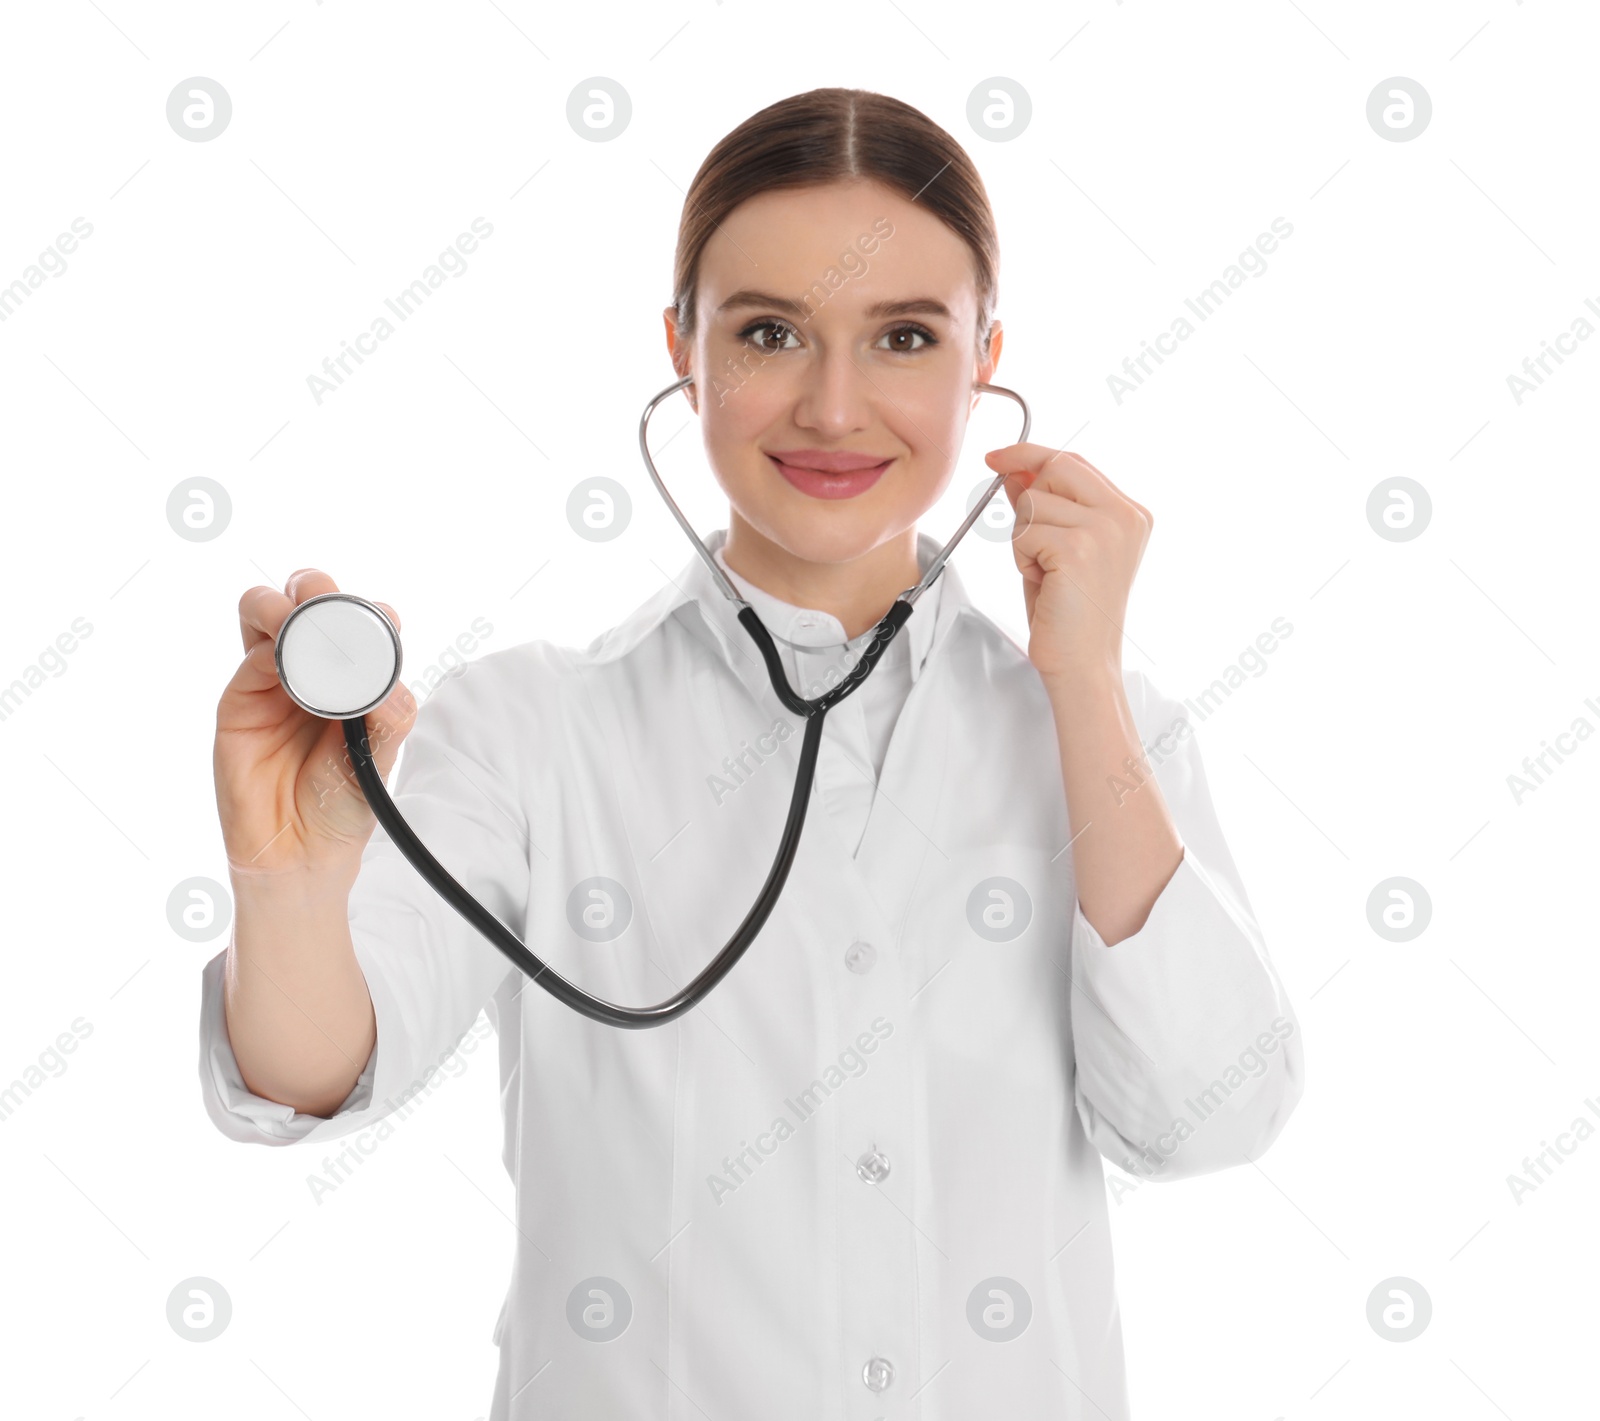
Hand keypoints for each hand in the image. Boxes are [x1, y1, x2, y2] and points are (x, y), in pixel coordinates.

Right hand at [215, 569, 416, 882]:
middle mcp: (315, 669)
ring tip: (296, 623)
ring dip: (282, 604)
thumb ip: (387, 713)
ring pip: (266, 611)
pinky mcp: (241, 698)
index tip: (382, 626)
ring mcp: (274, 678)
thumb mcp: (380, 755)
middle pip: (311, 602)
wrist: (301, 850)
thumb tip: (384, 679)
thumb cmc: (344, 801)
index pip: (364, 621)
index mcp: (356, 676)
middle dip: (320, 590)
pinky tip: (282, 661)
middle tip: (328, 608)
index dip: (371, 613)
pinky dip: (267, 647)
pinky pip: (250, 656)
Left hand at [983, 443, 1152, 686]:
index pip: (1074, 462)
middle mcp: (1124, 515)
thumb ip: (1044, 508)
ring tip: (1045, 573)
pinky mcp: (1078, 548)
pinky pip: (1024, 532)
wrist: (1083, 663)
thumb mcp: (1057, 549)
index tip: (998, 457)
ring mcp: (1104, 529)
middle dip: (1025, 494)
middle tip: (1020, 525)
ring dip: (1023, 540)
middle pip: (1056, 468)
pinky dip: (1022, 559)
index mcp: (1130, 513)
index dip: (1032, 456)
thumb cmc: (1070, 613)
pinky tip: (1043, 583)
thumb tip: (1016, 472)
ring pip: (1032, 503)